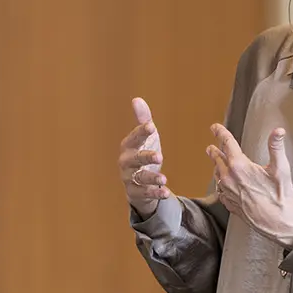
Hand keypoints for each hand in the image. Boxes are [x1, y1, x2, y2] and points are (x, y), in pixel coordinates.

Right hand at [119, 97, 170, 218]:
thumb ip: (143, 119)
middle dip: (146, 157)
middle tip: (160, 156)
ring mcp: (130, 178)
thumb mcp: (146, 137)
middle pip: (135, 159)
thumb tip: (136, 99)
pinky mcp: (136, 192)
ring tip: (164, 178)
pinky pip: (145, 194)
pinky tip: (166, 192)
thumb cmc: (142, 153)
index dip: (141, 132)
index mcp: (129, 146)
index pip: (134, 137)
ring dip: (152, 178)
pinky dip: (155, 193)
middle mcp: (126, 162)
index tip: (151, 126)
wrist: (137, 182)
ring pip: (140, 178)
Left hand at [206, 124, 292, 248]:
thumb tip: (278, 131)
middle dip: (215, 150)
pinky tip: (223, 184)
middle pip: (217, 159)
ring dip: (217, 166)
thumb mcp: (281, 169)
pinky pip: (220, 190)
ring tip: (216, 162)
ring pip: (217, 175)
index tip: (214, 127)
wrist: (278, 223)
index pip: (226, 143)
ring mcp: (228, 192)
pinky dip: (221, 183)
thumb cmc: (280, 197)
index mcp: (240, 166)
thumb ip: (276, 147)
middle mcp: (229, 178)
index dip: (220, 133)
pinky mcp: (230, 204)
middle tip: (211, 146)